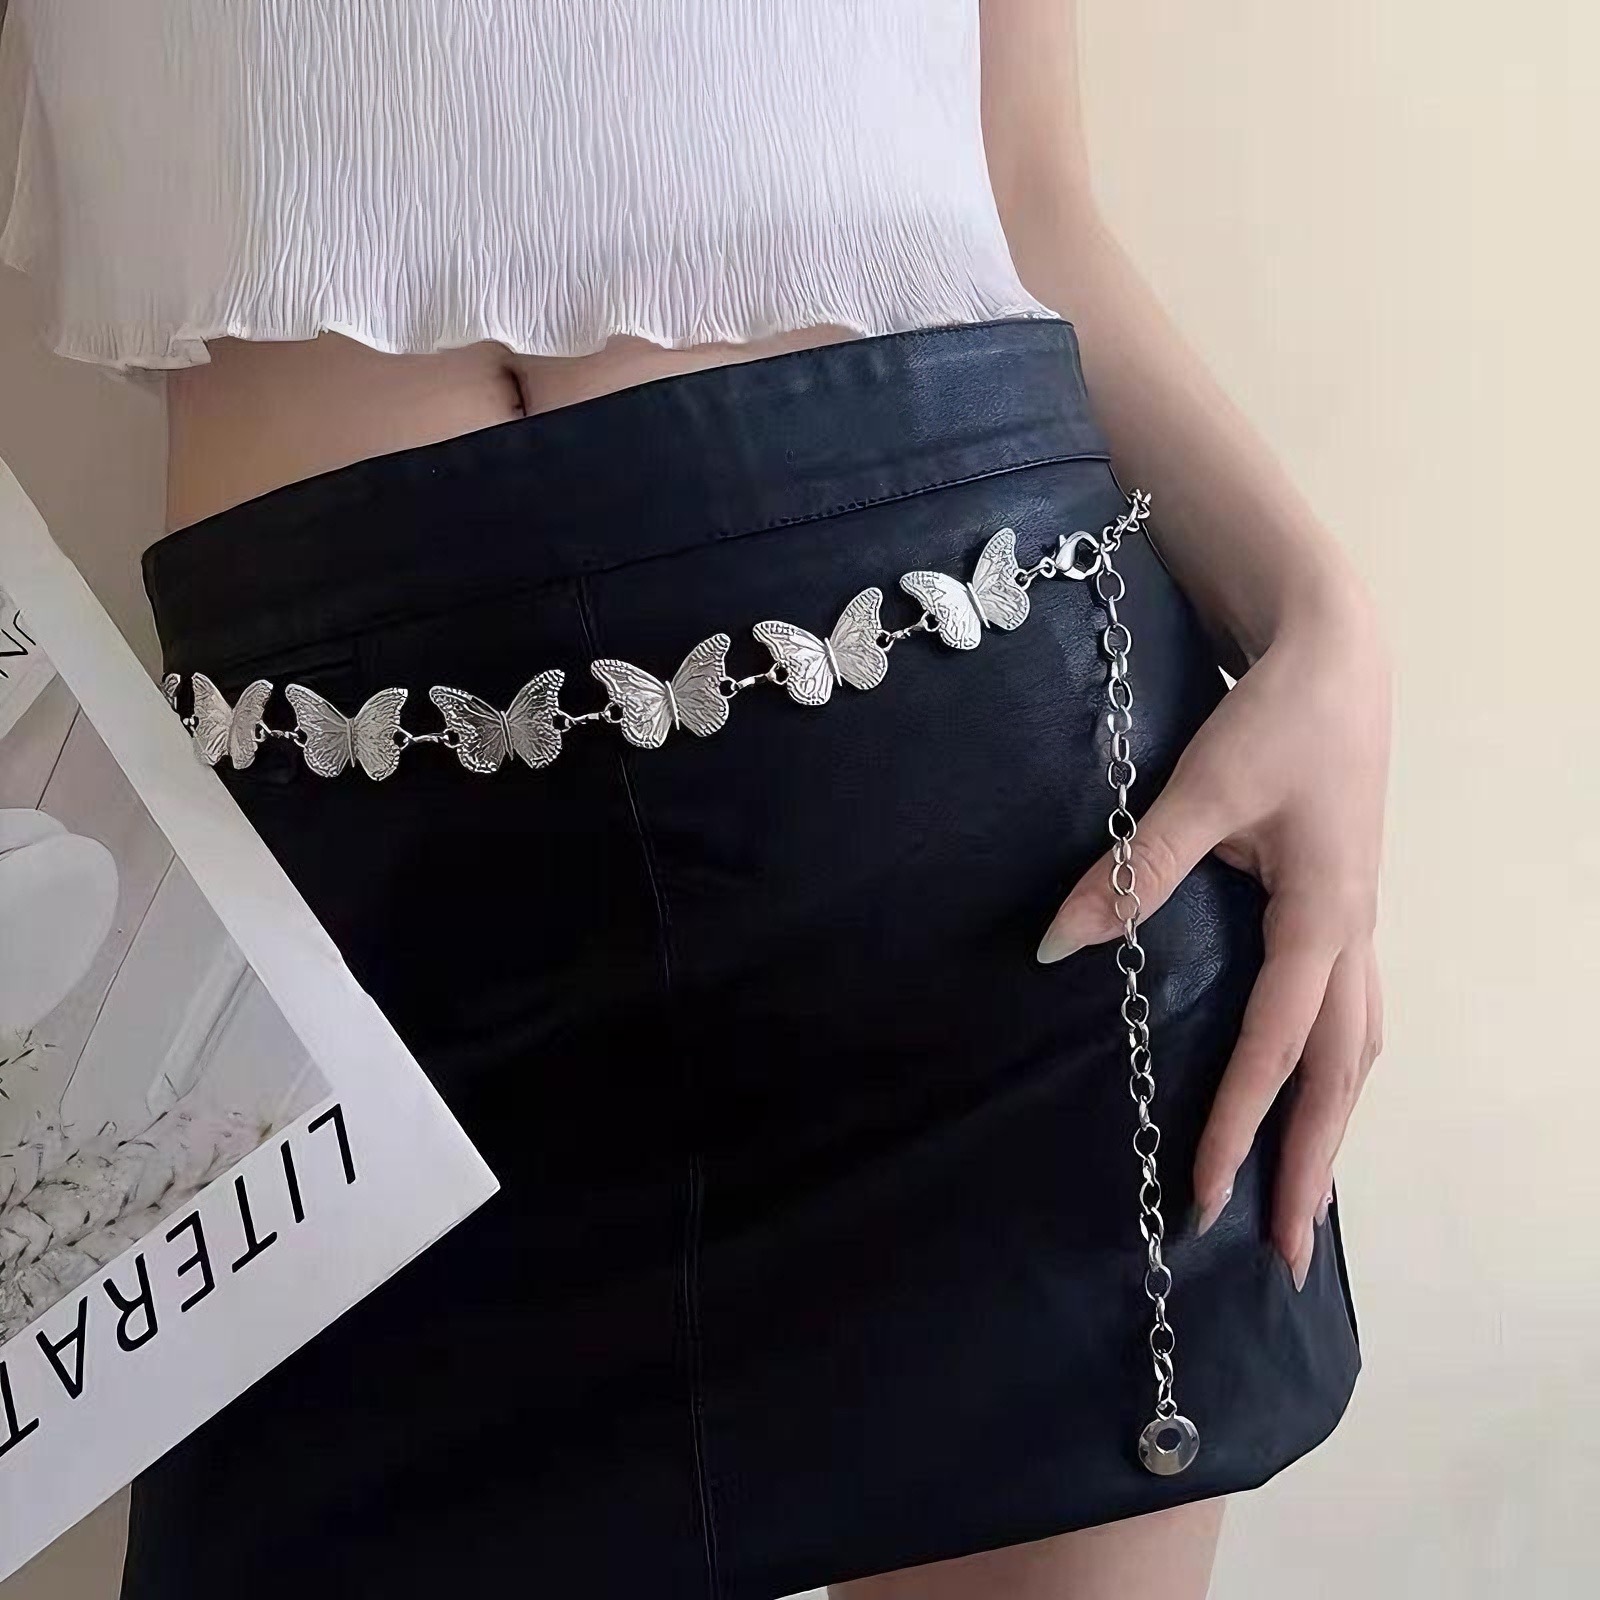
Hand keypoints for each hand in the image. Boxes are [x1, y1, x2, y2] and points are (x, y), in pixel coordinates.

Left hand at [1037, 587, 1390, 1289]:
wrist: (1336, 657)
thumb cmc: (1276, 719)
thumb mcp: (1201, 790)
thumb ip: (1134, 869)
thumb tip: (1057, 945)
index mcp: (1322, 917)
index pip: (1276, 1045)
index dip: (1240, 1124)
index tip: (1204, 1196)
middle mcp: (1352, 936)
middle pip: (1339, 1074)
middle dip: (1312, 1166)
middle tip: (1282, 1254)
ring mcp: (1355, 926)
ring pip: (1355, 1051)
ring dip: (1329, 1127)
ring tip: (1302, 1198)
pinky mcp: (1341, 911)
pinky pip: (1349, 1016)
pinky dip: (1330, 1073)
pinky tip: (1305, 1094)